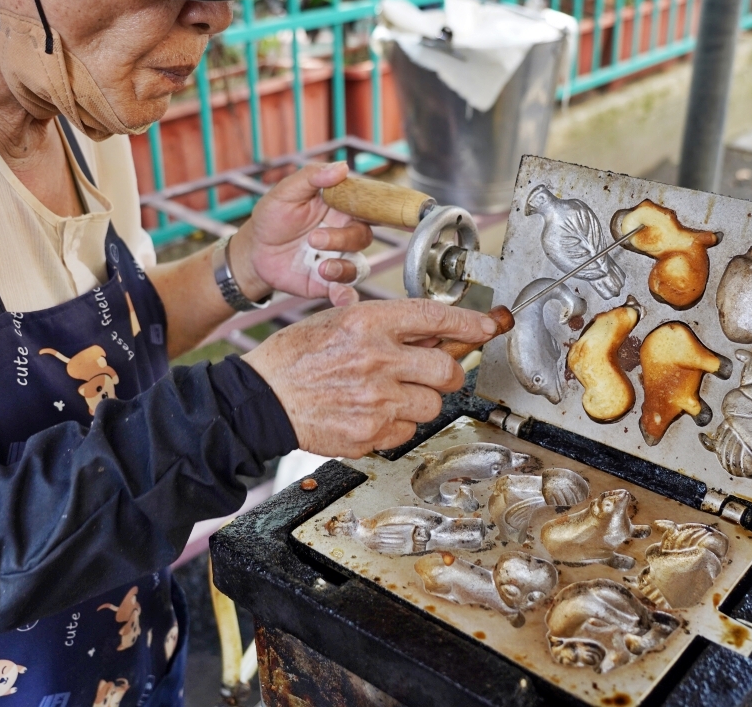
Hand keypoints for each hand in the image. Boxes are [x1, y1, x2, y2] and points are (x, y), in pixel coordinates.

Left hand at [227, 161, 371, 307]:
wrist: (253, 252)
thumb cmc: (272, 217)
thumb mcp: (286, 191)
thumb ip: (312, 176)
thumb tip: (342, 167)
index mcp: (340, 209)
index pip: (368, 207)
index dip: (381, 209)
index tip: (376, 212)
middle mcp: (344, 234)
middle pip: (363, 236)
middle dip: (342, 239)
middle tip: (314, 239)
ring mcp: (338, 260)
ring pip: (359, 266)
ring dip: (343, 268)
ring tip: (321, 268)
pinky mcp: (328, 284)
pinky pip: (346, 291)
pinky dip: (347, 296)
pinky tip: (341, 298)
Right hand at [243, 299, 500, 456]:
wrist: (261, 398)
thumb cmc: (296, 357)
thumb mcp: (339, 320)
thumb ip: (387, 325)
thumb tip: (433, 334)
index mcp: (369, 323)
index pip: (437, 318)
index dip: (471, 322)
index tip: (490, 325)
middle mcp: (378, 360)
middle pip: (448, 369)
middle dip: (447, 373)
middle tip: (432, 374)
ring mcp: (376, 400)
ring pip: (432, 405)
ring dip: (419, 402)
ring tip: (387, 395)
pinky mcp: (370, 433)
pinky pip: (407, 432)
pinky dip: (396, 426)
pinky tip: (370, 414)